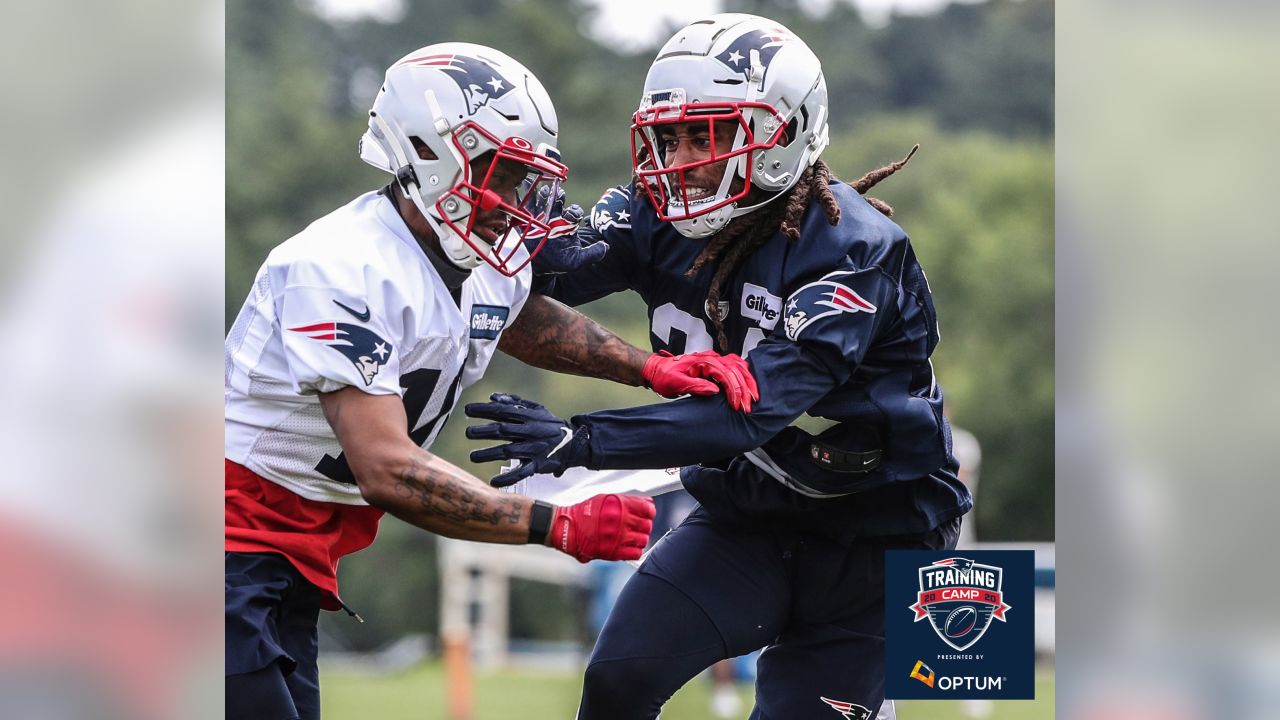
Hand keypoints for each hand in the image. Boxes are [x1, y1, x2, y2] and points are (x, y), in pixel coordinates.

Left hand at [465, 393, 590, 486]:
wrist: (574, 443)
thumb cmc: (550, 425)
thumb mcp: (536, 409)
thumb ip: (515, 402)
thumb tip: (493, 397)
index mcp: (529, 417)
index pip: (503, 411)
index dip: (485, 410)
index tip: (468, 410)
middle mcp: (531, 432)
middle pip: (504, 430)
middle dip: (484, 431)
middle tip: (468, 433)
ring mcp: (534, 449)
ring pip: (509, 451)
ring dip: (489, 454)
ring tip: (473, 456)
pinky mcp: (538, 465)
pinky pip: (522, 472)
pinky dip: (508, 479)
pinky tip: (493, 482)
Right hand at [523, 187, 608, 274]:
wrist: (535, 267)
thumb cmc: (557, 262)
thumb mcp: (576, 260)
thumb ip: (592, 254)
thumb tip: (606, 246)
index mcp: (567, 225)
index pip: (574, 213)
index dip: (575, 212)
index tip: (571, 215)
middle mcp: (555, 218)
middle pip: (559, 203)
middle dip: (560, 197)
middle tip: (560, 196)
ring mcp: (540, 216)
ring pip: (544, 200)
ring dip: (546, 194)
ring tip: (546, 191)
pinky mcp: (526, 217)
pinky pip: (527, 203)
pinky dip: (527, 192)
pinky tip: (527, 183)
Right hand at [550, 494, 655, 562]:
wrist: (566, 528)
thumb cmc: (584, 512)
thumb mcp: (605, 499)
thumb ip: (626, 500)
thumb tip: (646, 503)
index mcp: (617, 506)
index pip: (647, 509)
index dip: (649, 511)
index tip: (647, 513)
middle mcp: (619, 521)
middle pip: (647, 525)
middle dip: (644, 525)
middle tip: (638, 525)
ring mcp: (617, 538)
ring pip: (643, 539)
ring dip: (640, 537)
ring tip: (633, 536)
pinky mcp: (613, 552)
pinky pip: (635, 553)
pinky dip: (635, 550)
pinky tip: (629, 546)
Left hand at [642, 350, 760, 412]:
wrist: (657, 370)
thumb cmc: (665, 376)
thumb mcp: (676, 383)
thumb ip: (695, 386)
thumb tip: (715, 390)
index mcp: (703, 361)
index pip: (726, 374)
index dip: (734, 391)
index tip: (737, 405)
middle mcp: (712, 358)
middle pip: (737, 370)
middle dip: (745, 389)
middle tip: (748, 406)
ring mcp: (715, 360)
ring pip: (739, 366)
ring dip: (748, 382)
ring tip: (753, 397)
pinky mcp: (716, 365)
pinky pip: (735, 366)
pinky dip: (744, 376)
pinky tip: (748, 386)